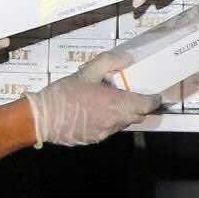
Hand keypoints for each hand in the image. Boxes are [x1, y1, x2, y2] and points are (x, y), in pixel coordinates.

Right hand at [24, 52, 159, 145]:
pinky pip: (109, 129)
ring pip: (123, 123)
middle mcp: (114, 121)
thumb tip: (127, 58)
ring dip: (123, 113)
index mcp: (116, 104)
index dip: (153, 100)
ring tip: (111, 101)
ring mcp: (105, 133)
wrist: (43, 118)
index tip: (155, 95)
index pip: (146, 106)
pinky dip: (109, 120)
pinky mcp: (95, 139)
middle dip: (139, 107)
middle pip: (137, 116)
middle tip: (133, 95)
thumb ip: (109, 62)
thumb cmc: (65, 94)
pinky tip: (96, 112)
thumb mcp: (87, 72)